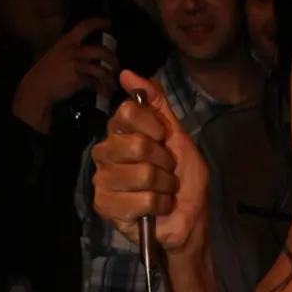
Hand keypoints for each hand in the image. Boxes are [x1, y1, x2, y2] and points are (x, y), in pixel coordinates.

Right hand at [12, 18, 117, 133]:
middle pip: (101, 51)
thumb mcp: (54, 54)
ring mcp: (76, 65)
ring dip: (111, 78)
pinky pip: (96, 84)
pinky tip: (105, 93)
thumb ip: (69, 50)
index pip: (85, 26)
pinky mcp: (79, 80)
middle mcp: (73, 50)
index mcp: (66, 41)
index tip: (109, 24)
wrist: (37, 89)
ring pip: (102, 70)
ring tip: (113, 84)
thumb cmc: (44, 73)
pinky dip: (103, 89)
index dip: (98, 22)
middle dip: (113, 59)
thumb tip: (84, 53)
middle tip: (117, 65)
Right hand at [92, 69, 209, 253]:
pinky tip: (156, 209)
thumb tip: (128, 73)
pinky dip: (160, 205)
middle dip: (164, 161)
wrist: (189, 218)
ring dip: (164, 186)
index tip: (164, 140)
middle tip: (167, 172)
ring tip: (163, 191)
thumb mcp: (177, 136)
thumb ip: (156, 104)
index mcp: (119, 133)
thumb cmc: (182, 179)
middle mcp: (105, 152)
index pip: (127, 112)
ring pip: (142, 174)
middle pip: (136, 144)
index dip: (154, 127)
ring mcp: (102, 180)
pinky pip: (142, 200)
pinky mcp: (105, 206)